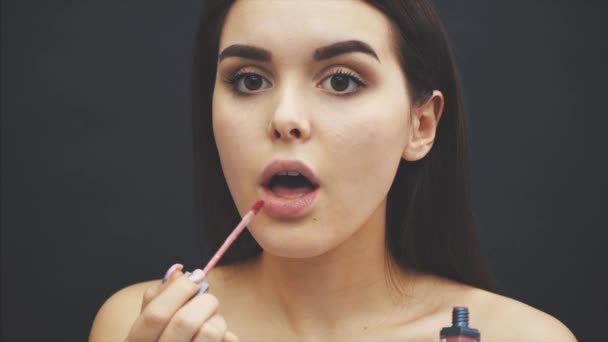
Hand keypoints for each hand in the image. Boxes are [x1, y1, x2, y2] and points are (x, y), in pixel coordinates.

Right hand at [124, 264, 238, 341]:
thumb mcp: (147, 326)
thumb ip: (157, 297)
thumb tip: (177, 270)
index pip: (156, 313)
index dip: (179, 290)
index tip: (194, 278)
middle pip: (185, 321)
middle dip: (204, 301)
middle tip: (208, 300)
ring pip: (210, 332)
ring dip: (217, 319)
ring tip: (212, 321)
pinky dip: (227, 336)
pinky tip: (219, 337)